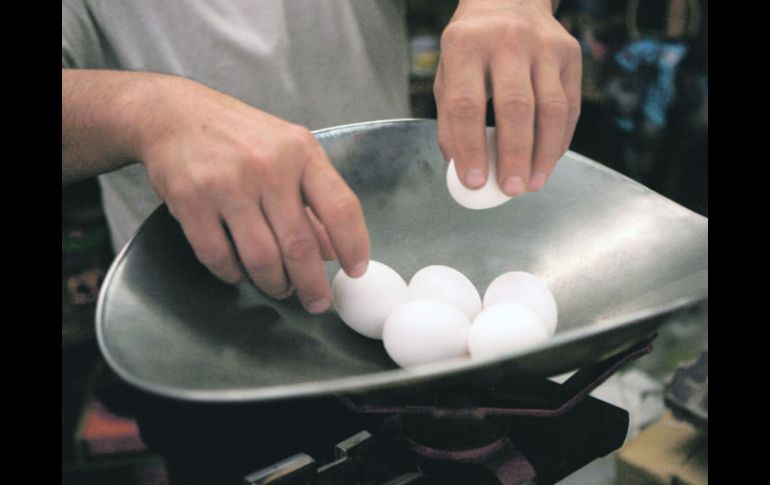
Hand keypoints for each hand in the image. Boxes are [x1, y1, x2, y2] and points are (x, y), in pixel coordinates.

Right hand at [136, 77, 368, 312]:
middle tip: (316, 301)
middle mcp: (267, 167)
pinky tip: (240, 271)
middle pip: (299, 245)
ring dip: (275, 284)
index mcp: (300, 151)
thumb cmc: (239, 135)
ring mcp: (227, 185)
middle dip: (312, 284)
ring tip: (279, 287)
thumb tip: (332, 251)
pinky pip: (220, 258)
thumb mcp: (288, 152)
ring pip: (262, 259)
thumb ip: (313, 199)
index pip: (341, 207)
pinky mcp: (191, 203)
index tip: (355, 271)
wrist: (173, 115)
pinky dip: (234, 274)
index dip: (354, 246)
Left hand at [434, 0, 580, 194]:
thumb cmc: (470, 47)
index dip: (470, 148)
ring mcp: (544, 45)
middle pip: (515, 108)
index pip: (467, 105)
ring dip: (543, 154)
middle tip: (510, 190)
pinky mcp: (570, 53)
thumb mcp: (447, 74)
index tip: (474, 183)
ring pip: (551, 109)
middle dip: (514, 156)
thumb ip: (450, 120)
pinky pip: (569, 105)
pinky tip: (547, 161)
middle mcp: (507, 40)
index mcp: (465, 45)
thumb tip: (459, 169)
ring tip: (531, 184)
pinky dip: (560, 140)